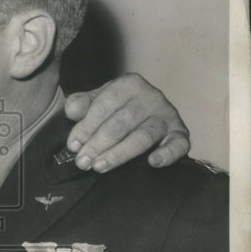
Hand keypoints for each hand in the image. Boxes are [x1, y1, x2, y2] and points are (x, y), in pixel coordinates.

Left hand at [65, 74, 189, 172]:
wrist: (148, 113)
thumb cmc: (117, 108)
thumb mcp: (97, 100)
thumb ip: (82, 104)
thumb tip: (72, 111)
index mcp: (128, 84)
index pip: (104, 106)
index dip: (86, 127)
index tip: (73, 146)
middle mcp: (150, 97)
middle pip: (121, 124)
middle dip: (98, 145)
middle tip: (83, 163)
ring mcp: (167, 115)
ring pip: (143, 137)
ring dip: (120, 154)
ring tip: (100, 167)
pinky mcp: (180, 132)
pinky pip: (178, 144)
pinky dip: (167, 153)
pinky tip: (152, 162)